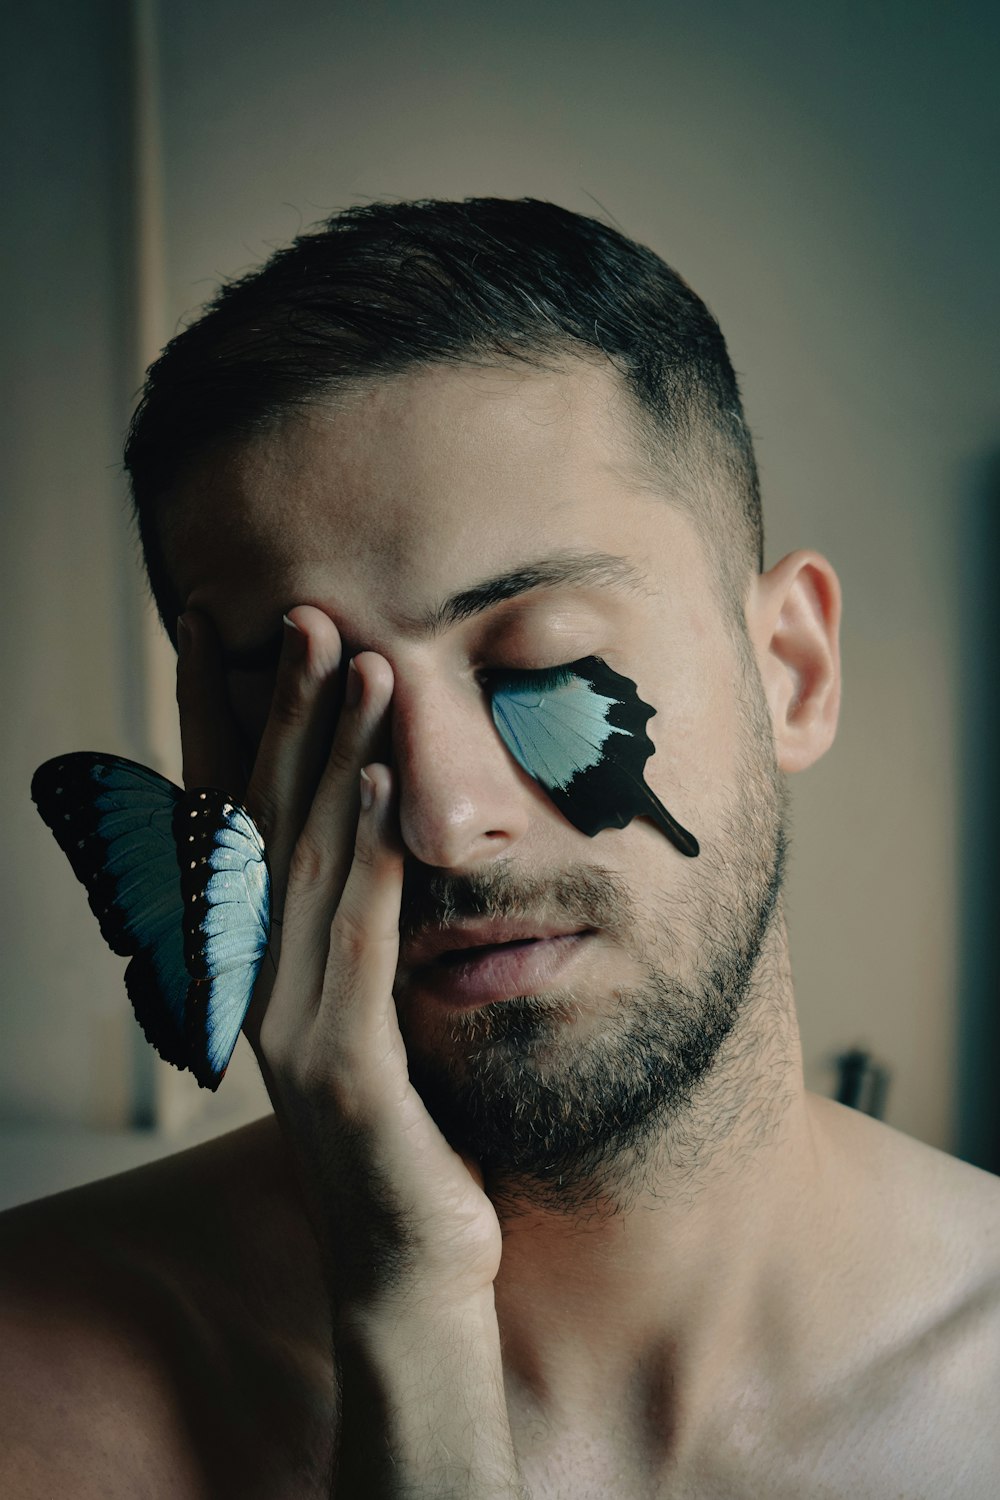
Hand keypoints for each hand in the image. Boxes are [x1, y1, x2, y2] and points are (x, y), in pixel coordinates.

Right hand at [176, 606, 501, 1314]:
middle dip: (280, 710)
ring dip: (332, 756)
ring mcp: (287, 1025)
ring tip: (358, 662)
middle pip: (261, 821)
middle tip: (303, 613)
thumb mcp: (369, 1014)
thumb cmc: (402, 1133)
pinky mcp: (344, 1068)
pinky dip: (370, 854)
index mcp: (255, 959)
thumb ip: (353, 929)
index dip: (219, 720)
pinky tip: (389, 784)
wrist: (409, 1266)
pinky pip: (357, 939)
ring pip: (306, 862)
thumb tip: (373, 832)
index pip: (229, 817)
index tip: (215, 627)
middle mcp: (252, 981)